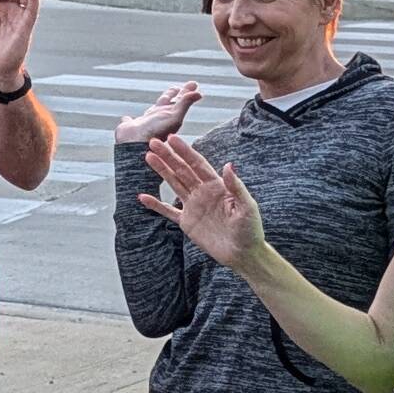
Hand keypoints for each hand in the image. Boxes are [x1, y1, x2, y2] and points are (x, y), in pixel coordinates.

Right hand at [115, 79, 200, 147]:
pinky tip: (126, 119)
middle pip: (168, 103)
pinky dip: (127, 120)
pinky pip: (129, 122)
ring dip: (157, 105)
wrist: (135, 146)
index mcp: (169, 115)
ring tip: (162, 99)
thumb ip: (184, 104)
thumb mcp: (174, 117)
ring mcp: (144, 123)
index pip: (179, 100)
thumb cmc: (156, 134)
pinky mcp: (129, 128)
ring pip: (152, 111)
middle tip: (182, 86)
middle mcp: (158, 118)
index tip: (194, 84)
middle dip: (175, 94)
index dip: (186, 92)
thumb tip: (199, 93)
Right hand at [137, 133, 266, 268]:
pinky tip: (143, 197)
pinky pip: (168, 211)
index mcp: (217, 186)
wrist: (243, 254)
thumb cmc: (250, 230)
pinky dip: (156, 204)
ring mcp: (193, 206)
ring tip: (148, 157)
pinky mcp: (187, 222)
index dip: (185, 151)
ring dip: (161, 171)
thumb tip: (228, 165)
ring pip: (174, 184)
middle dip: (168, 156)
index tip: (172, 139)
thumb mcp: (247, 206)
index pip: (198, 164)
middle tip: (153, 142)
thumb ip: (236, 186)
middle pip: (182, 170)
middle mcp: (203, 192)